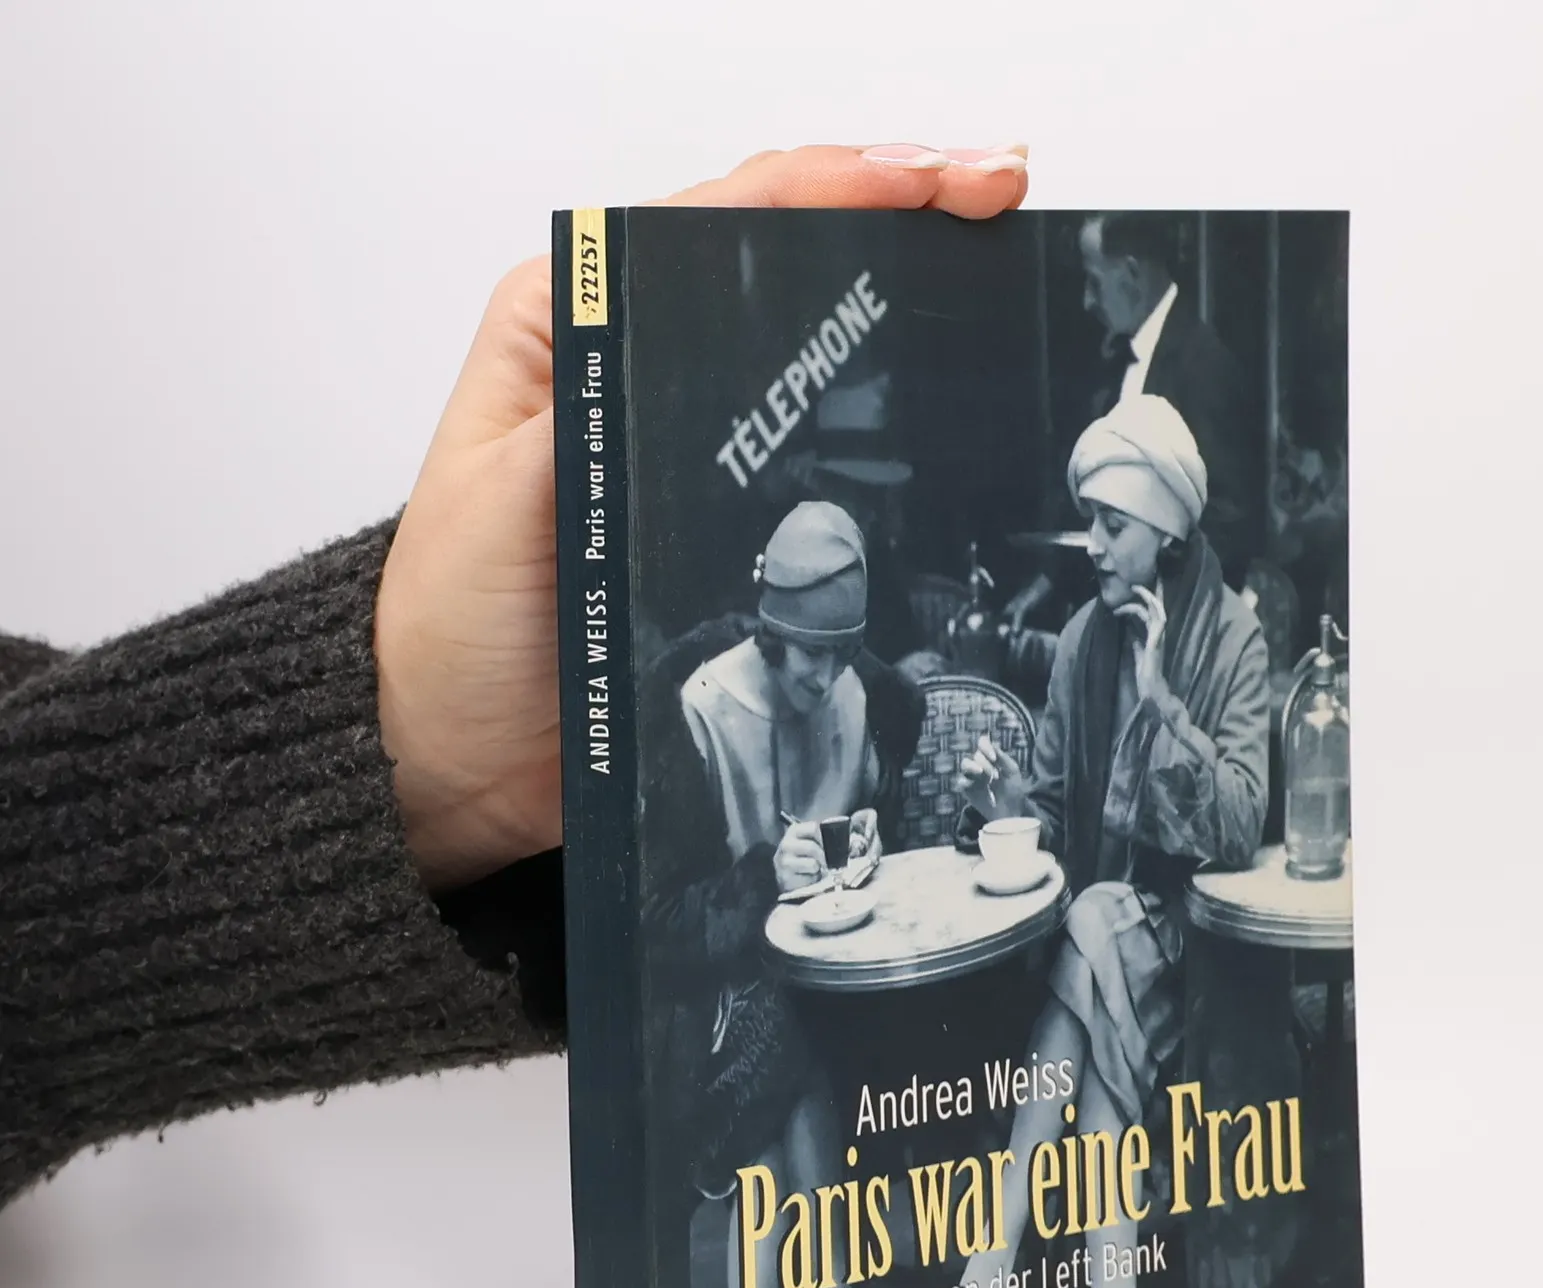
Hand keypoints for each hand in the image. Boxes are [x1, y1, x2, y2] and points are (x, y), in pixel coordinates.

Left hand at [374, 144, 1029, 892]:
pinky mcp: (726, 531)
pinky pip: (822, 472)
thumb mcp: (499, 505)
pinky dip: (887, 444)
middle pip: (785, 265)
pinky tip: (945, 426)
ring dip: (903, 319)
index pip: (724, 219)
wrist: (466, 761)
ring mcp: (691, 450)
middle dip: (898, 221)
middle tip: (998, 207)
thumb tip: (672, 359)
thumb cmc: (454, 632)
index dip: (844, 182)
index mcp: (574, 324)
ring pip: (813, 358)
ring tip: (997, 284)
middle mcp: (639, 369)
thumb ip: (582, 424)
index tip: (940, 184)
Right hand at [958, 734, 1029, 819]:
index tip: (994, 758)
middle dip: (985, 763)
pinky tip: (970, 784)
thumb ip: (1003, 758)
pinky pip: (959, 781)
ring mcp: (973, 777)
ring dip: (972, 766)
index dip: (985, 746)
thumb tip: (993, 743)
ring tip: (981, 773)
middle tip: (994, 776)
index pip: (983, 744)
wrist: (1010, 813)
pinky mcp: (967, 790)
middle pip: (976, 755)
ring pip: (965, 763)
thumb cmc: (1014, 793)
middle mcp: (981, 765)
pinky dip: (964, 780)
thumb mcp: (1012, 773)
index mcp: (993, 759)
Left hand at [1118, 586, 1168, 703]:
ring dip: (1146, 598)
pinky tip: (1135, 606)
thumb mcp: (1138, 654)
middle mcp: (1158, 633)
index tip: (1137, 586)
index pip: (1151, 612)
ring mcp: (1158, 637)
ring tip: (1134, 588)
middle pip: (1156, 606)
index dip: (1147, 599)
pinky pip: (1158, 623)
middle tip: (1136, 580)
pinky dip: (1151, 612)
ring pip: (1157, 610)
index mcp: (1153, 635)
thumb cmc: (1146, 675)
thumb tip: (1131, 633)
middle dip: (1149, 591)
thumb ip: (1136, 642)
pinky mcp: (1156, 643)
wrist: (1152, 690)